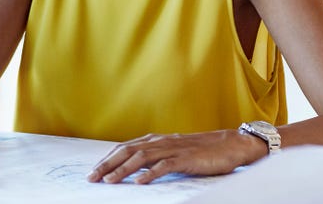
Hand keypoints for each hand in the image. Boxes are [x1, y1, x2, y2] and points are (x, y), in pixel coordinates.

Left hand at [87, 129, 266, 184]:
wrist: (229, 145)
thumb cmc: (200, 151)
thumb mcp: (172, 151)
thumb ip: (154, 156)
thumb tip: (134, 167)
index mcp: (155, 140)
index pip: (124, 148)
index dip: (107, 159)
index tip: (94, 171)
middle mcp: (160, 142)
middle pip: (127, 152)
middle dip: (108, 165)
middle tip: (92, 177)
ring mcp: (172, 149)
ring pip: (141, 158)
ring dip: (123, 170)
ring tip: (110, 181)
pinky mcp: (186, 159)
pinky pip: (165, 166)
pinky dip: (151, 173)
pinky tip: (140, 182)